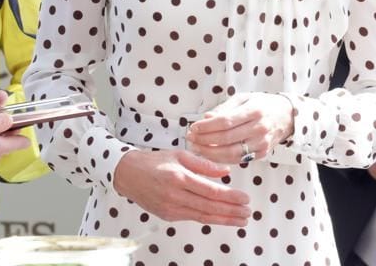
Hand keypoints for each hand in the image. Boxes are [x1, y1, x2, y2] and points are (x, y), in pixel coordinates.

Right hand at [113, 149, 249, 225]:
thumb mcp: (179, 154)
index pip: (212, 191)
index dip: (231, 197)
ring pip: (203, 216)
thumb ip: (204, 164)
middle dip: (232, 211)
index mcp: (179, 177)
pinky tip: (221, 218)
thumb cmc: (154, 161)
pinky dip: (209, 219)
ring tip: (240, 220)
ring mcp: (171, 207)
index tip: (245, 198)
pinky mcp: (168, 215)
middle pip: (210, 207)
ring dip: (224, 219)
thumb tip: (226, 172)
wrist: (127, 174)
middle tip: (248, 213)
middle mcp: (175, 195)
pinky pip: (192, 218)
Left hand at [185, 93, 293, 163]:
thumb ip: (224, 109)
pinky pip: (238, 159)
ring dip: (210, 152)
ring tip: (197, 147)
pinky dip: (222, 159)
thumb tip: (205, 119)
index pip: (226, 121)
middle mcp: (259, 128)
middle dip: (205, 140)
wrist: (286, 116)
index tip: (193, 127)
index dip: (207, 126)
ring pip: (231, 153)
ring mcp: (262, 143)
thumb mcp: (243, 99)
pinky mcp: (262, 154)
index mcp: (254, 111)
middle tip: (190, 138)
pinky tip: (210, 154)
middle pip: (226, 138)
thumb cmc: (262, 105)